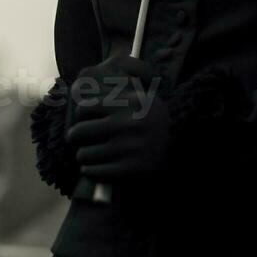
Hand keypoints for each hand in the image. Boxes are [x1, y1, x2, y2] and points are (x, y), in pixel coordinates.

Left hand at [65, 54, 171, 180]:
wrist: (181, 146)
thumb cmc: (152, 118)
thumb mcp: (140, 95)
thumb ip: (115, 86)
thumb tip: (79, 85)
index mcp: (129, 101)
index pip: (85, 106)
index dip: (80, 114)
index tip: (82, 118)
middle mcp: (129, 123)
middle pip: (80, 131)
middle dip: (75, 136)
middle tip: (76, 137)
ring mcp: (130, 147)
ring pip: (84, 154)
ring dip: (82, 156)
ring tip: (85, 154)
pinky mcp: (131, 168)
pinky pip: (95, 171)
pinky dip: (90, 171)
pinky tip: (92, 168)